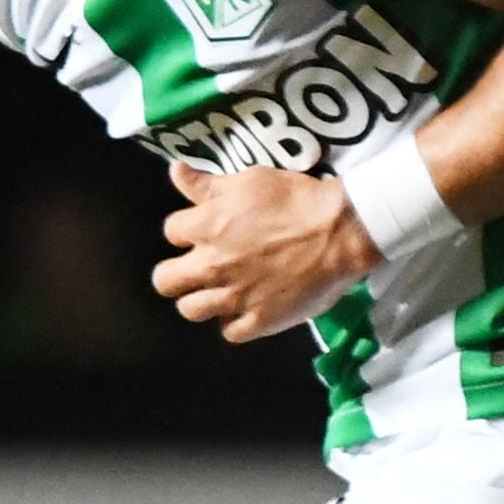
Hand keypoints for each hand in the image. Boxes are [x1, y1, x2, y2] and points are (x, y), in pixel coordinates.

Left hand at [152, 162, 378, 342]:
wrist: (339, 231)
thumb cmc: (294, 200)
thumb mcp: (248, 180)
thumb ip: (207, 184)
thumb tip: (175, 172)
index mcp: (205, 227)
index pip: (171, 232)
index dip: (186, 230)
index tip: (203, 229)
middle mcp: (211, 266)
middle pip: (165, 280)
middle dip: (176, 272)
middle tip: (197, 267)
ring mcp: (234, 297)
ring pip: (190, 309)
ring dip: (200, 299)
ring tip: (219, 291)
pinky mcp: (258, 320)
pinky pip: (230, 332)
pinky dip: (235, 322)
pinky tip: (246, 308)